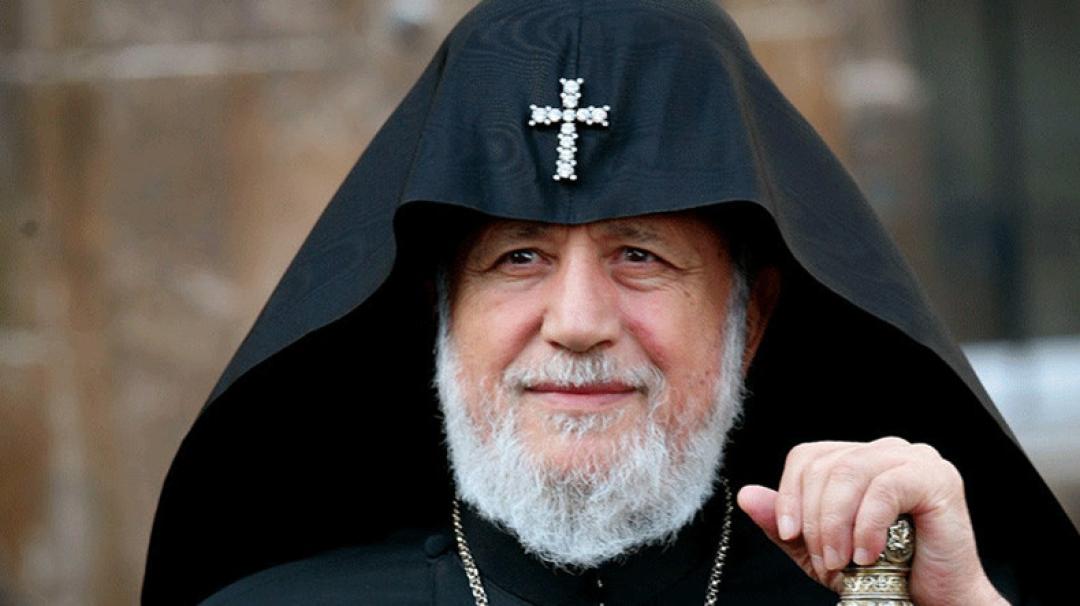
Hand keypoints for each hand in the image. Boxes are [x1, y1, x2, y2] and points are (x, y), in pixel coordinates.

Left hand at [736, 437, 1007, 605]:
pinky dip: (866, 525)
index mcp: (858, 459)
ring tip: (842, 562)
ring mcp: (914, 458)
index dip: (789, 494)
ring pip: (849, 473)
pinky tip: (867, 555)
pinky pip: (884, 489)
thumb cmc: (886, 575)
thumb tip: (746, 495)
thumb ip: (785, 525)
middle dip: (815, 519)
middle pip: (825, 465)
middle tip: (826, 561)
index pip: (807, 457)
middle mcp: (885, 450)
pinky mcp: (936, 477)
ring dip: (836, 524)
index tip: (789, 535)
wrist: (939, 602)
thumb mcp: (822, 551)